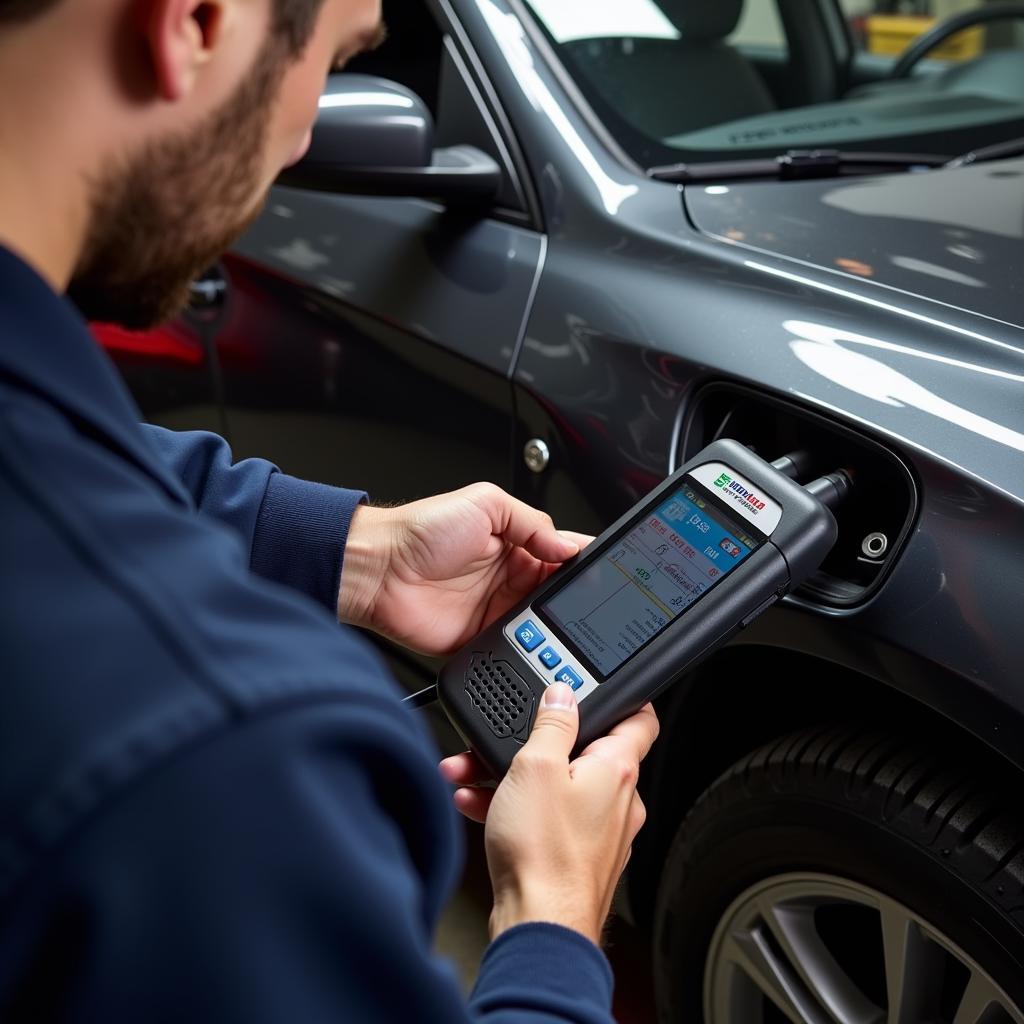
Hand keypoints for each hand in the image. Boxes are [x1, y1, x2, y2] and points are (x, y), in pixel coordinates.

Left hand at [337, 483, 589, 656]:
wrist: (379, 570)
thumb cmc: (420, 530)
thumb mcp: (485, 503)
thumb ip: (532, 522)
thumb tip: (568, 545)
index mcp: (516, 544)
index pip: (562, 553)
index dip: (582, 561)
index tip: (602, 569)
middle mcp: (510, 578)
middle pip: (558, 593)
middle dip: (575, 599)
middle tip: (589, 602)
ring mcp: (497, 610)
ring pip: (543, 624)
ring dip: (554, 626)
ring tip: (562, 622)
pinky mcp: (481, 640)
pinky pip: (514, 648)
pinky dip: (528, 649)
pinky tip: (536, 644)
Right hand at [440, 685, 659, 944]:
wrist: (537, 927)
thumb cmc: (544, 853)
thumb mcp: (536, 767)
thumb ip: (551, 724)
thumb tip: (562, 695)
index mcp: (618, 770)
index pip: (640, 719)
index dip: (624, 698)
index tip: (603, 689)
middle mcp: (619, 801)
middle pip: (585, 753)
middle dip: (538, 744)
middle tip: (510, 738)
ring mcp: (601, 833)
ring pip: (559, 787)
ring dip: (516, 778)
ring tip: (475, 775)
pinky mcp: (577, 857)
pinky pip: (547, 819)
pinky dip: (516, 809)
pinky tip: (479, 806)